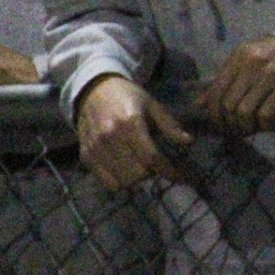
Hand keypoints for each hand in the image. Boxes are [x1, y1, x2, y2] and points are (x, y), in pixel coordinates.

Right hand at [74, 76, 192, 191]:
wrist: (94, 91)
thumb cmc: (129, 98)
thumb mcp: (153, 105)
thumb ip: (170, 125)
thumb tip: (189, 141)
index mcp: (130, 122)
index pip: (151, 157)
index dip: (168, 170)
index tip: (180, 176)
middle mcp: (110, 137)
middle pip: (137, 172)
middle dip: (152, 173)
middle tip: (157, 165)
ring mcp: (95, 148)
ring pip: (123, 181)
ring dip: (137, 179)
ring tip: (143, 167)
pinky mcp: (86, 156)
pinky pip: (107, 183)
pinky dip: (120, 182)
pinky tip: (127, 171)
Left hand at [198, 36, 274, 134]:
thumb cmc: (267, 56)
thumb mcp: (243, 61)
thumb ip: (223, 81)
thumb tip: (199, 105)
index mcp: (239, 56)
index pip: (217, 91)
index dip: (214, 113)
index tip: (218, 123)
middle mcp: (254, 62)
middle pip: (230, 104)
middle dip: (229, 123)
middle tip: (232, 130)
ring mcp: (273, 72)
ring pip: (246, 111)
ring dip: (244, 127)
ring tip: (246, 129)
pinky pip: (267, 113)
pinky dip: (262, 125)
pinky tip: (263, 125)